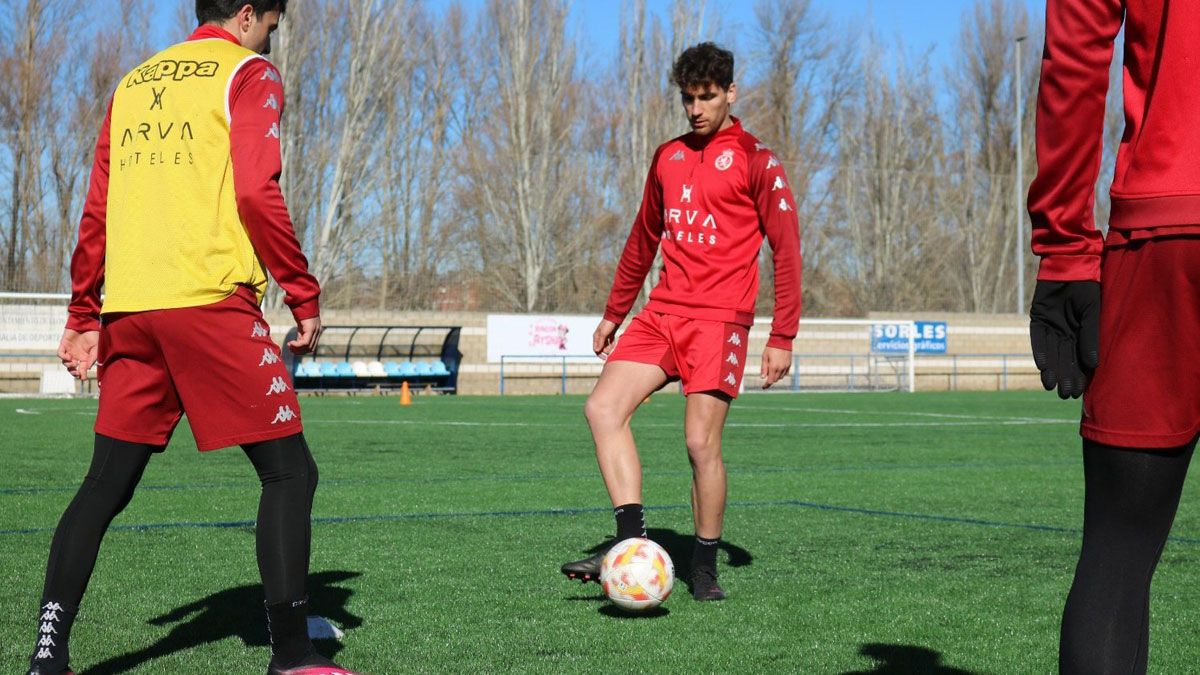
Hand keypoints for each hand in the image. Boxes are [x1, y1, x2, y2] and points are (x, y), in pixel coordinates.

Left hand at [58, 329, 99, 380]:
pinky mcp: (63, 345)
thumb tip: (86, 369)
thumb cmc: (94, 335)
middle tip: (76, 373)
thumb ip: (91, 359)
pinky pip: (60, 354)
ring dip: (69, 365)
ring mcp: (69, 351)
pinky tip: (69, 357)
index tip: (83, 378)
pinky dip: (63, 357)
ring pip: (65, 363)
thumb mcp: (96, 349)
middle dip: (74, 372)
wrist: (88, 324)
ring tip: (74, 363)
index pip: (82, 369)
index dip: (82, 375)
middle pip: (72, 368)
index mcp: (85, 358)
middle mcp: (76, 356)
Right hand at [287, 316, 321, 354]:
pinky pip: (305, 342)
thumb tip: (296, 346)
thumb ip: (301, 336)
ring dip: (297, 349)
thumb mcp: (302, 327)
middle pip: (310, 349)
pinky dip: (297, 345)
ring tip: (290, 345)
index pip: (312, 348)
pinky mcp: (311, 329)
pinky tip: (290, 343)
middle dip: (299, 352)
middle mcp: (318, 332)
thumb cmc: (301, 313)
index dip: (302, 351)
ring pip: (308, 347)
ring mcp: (315, 331)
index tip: (293, 349)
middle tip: (290, 349)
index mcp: (317, 332)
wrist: (303, 302)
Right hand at [593, 319, 617, 358]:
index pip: (596, 349)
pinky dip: (612, 344)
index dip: (599, 355)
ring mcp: (605, 336)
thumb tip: (597, 351)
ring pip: (606, 345)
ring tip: (614, 345)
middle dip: (606, 350)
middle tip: (611, 350)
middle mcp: (599, 337)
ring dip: (610, 347)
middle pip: (601, 348)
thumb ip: (600, 342)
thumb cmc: (608, 324)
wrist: (615, 316)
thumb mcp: (603, 333)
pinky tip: (615, 342)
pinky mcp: (610, 334)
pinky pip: (610, 342)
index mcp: (596, 337)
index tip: (605, 358)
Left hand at [760, 346, 791, 388]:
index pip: (770, 381)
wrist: (782, 340)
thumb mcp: (764, 357)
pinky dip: (781, 373)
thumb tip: (763, 378)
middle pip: (775, 380)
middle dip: (770, 379)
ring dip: (776, 376)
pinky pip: (785, 373)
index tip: (763, 387)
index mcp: (773, 367)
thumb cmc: (771, 348)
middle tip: (766, 375)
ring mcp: (786, 366)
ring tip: (772, 370)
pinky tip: (778, 369)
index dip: (766, 385)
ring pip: (781, 377)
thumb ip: (764, 368)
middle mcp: (781, 368)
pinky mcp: (789, 364)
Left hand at [1029, 280, 1099, 398]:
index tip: (1078, 392)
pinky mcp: (1037, 319)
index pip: (1079, 359)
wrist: (1069, 265)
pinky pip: (1038, 339)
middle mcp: (1063, 332)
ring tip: (1052, 386)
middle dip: (1064, 377)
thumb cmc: (1086, 288)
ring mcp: (1050, 326)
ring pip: (1051, 353)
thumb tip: (1092, 365)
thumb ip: (1089, 337)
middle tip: (1065, 395)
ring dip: (1051, 370)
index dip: (1078, 375)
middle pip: (1064, 359)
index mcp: (1079, 332)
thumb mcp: (1091, 314)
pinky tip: (1044, 366)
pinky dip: (1040, 352)